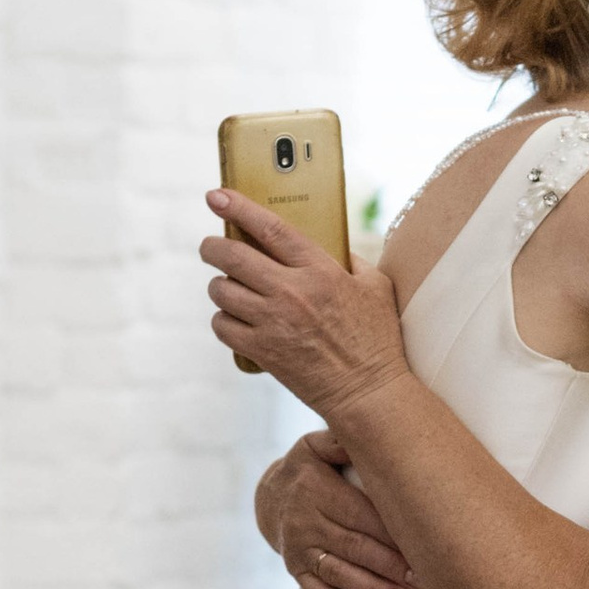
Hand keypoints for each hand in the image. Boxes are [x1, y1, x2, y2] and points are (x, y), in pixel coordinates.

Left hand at [201, 193, 408, 419]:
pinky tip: (235, 320)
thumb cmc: (377, 340)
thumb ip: (352, 261)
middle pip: (231, 256)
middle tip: (211, 247)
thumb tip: (331, 245)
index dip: (239, 207)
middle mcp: (292, 293)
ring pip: (221, 291)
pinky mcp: (262, 351)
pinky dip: (223, 320)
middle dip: (212, 247)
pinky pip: (222, 326)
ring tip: (230, 289)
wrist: (369, 393)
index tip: (217, 195)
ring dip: (220, 287)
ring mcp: (273, 323)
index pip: (270, 228)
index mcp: (320, 271)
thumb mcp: (376, 288)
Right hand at [256, 433, 416, 588]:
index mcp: (315, 488)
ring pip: (339, 573)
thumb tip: (370, 427)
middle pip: (353, 547)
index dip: (391, 533)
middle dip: (389, 566)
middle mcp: (304, 520)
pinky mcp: (295, 569)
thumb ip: (341, 441)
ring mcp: (297, 548)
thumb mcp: (317, 446)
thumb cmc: (309, 469)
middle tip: (421, 580)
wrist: (270, 496)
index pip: (360, 514)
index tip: (422, 545)